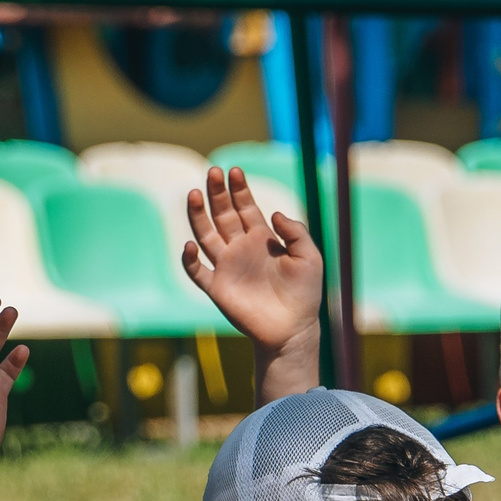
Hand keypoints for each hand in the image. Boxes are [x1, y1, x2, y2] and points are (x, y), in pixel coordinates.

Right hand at [182, 167, 323, 362]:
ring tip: (194, 194)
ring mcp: (227, 267)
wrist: (293, 330)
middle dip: (217, 193)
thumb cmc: (304, 294)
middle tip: (213, 172)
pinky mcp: (218, 289)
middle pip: (222, 214)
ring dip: (198, 215)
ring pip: (206, 235)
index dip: (238, 189)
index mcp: (261, 239)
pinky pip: (197, 272)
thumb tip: (274, 213)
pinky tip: (190, 245)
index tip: (234, 171)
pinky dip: (190, 259)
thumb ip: (296, 233)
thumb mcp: (309, 258)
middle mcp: (240, 248)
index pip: (245, 207)